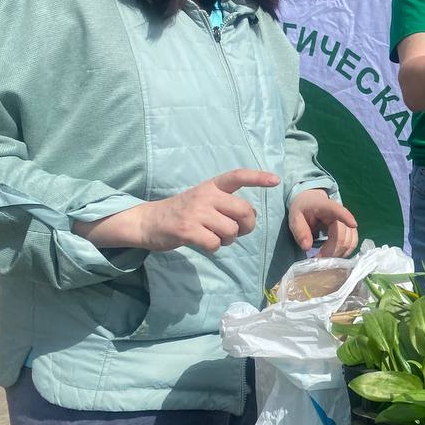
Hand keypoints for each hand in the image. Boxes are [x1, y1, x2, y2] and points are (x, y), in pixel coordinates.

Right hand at [75, 169, 280, 253]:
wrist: (149, 221)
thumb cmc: (183, 212)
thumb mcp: (204, 200)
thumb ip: (226, 204)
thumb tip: (251, 215)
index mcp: (212, 186)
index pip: (238, 176)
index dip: (257, 177)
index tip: (275, 181)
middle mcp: (205, 196)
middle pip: (244, 211)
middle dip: (247, 226)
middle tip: (238, 232)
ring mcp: (195, 212)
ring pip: (231, 231)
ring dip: (229, 240)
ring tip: (217, 238)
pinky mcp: (186, 230)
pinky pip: (214, 244)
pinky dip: (214, 248)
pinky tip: (205, 244)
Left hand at [289, 189, 358, 257]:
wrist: (310, 201)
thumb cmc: (303, 209)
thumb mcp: (295, 218)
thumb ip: (300, 231)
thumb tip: (307, 247)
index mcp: (326, 206)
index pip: (338, 210)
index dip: (346, 217)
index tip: (353, 224)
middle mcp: (340, 214)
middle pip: (343, 235)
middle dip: (331, 251)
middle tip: (317, 259)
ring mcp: (346, 222)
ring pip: (350, 241)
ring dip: (338, 254)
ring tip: (324, 259)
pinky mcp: (349, 230)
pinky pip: (352, 243)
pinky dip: (344, 252)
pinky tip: (332, 256)